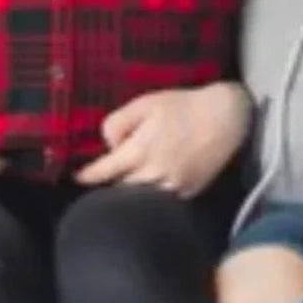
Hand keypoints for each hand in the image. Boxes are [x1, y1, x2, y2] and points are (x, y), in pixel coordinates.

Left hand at [74, 82, 250, 197]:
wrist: (226, 118)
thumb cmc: (183, 106)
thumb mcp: (145, 103)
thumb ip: (119, 123)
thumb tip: (110, 145)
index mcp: (140, 152)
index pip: (105, 171)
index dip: (88, 176)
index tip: (76, 177)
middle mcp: (154, 175)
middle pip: (121, 190)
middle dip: (109, 186)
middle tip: (101, 180)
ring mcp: (174, 187)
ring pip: (142, 197)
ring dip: (130, 193)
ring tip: (121, 186)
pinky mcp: (189, 192)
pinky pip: (163, 199)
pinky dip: (152, 194)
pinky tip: (148, 187)